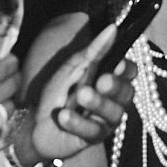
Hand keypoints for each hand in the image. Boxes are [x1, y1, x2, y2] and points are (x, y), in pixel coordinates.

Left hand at [24, 24, 134, 166]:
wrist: (35, 120)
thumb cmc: (59, 90)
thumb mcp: (74, 66)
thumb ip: (95, 50)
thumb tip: (113, 27)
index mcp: (112, 78)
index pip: (130, 72)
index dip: (126, 69)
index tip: (117, 63)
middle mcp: (115, 100)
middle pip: (126, 93)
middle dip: (115, 86)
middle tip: (100, 80)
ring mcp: (106, 121)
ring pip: (113, 114)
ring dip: (98, 103)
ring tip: (81, 95)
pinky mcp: (92, 139)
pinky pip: (92, 132)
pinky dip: (77, 122)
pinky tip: (64, 115)